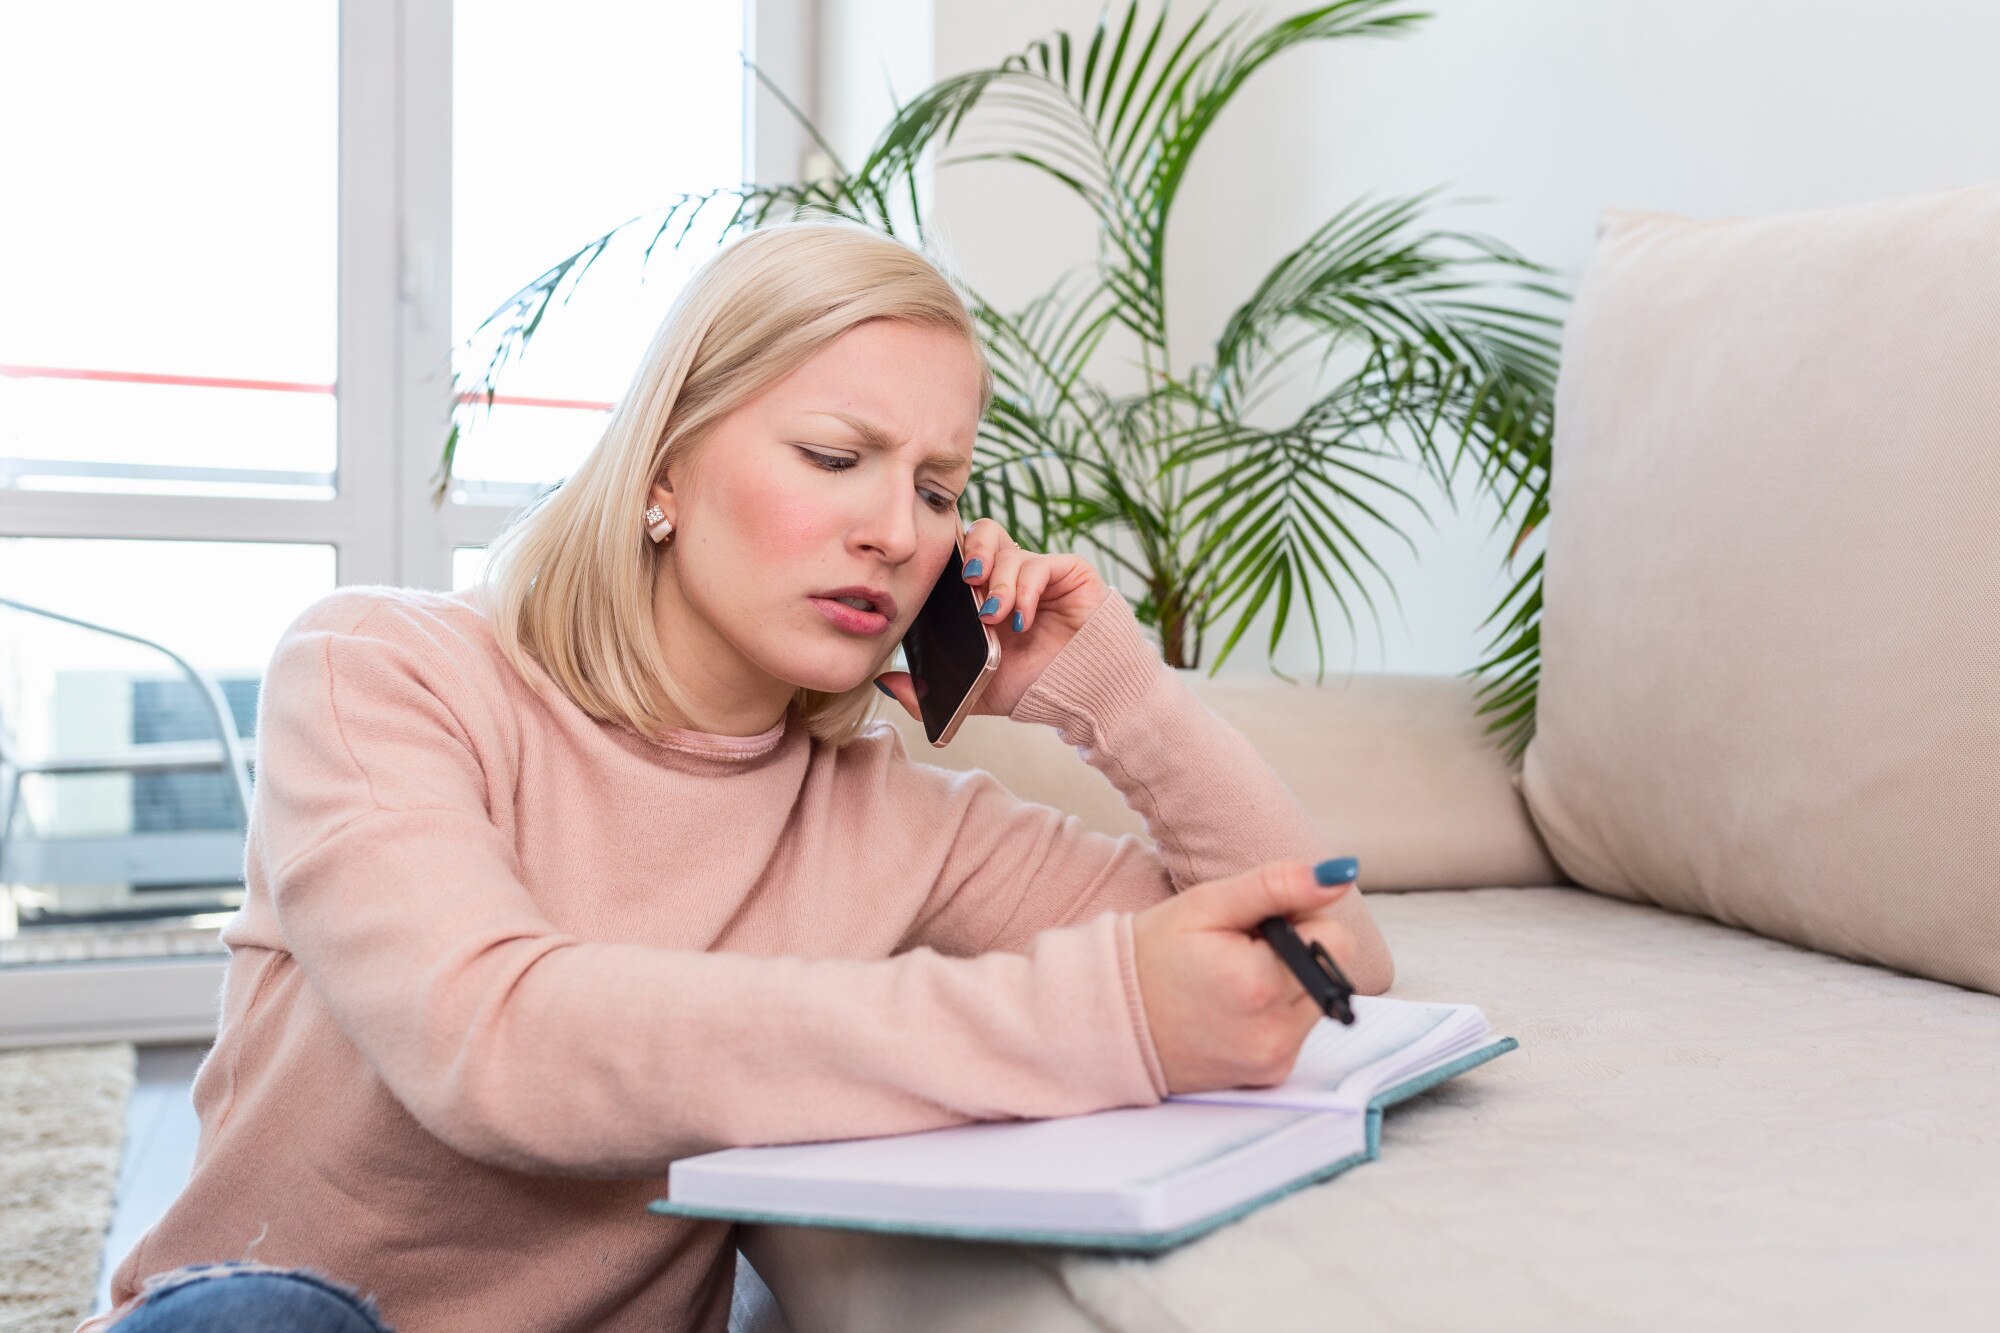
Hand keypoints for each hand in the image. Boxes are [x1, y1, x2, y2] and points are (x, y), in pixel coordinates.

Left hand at [873, 516, 1109, 718]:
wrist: (1083, 696)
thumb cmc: (1033, 687)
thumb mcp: (973, 692)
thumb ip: (928, 691)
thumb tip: (884, 681)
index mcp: (983, 593)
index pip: (960, 555)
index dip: (947, 558)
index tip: (936, 582)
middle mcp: (1009, 575)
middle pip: (983, 533)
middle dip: (971, 553)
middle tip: (967, 583)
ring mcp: (1039, 572)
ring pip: (1008, 549)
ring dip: (997, 583)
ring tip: (993, 616)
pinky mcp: (1068, 572)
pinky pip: (1040, 564)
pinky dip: (1024, 590)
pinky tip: (1020, 619)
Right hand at [1130, 861, 1368, 1094]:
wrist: (1109, 1019)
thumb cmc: (1151, 956)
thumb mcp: (1206, 906)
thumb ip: (1277, 886)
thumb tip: (1338, 876)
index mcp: (1260, 985)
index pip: (1335, 936)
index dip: (1298, 918)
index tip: (1255, 926)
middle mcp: (1274, 1032)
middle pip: (1330, 970)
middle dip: (1296, 952)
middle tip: (1240, 951)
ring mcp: (1273, 1059)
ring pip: (1318, 1000)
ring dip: (1287, 982)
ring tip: (1233, 979)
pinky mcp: (1270, 1074)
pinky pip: (1298, 1029)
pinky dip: (1275, 1012)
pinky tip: (1232, 1006)